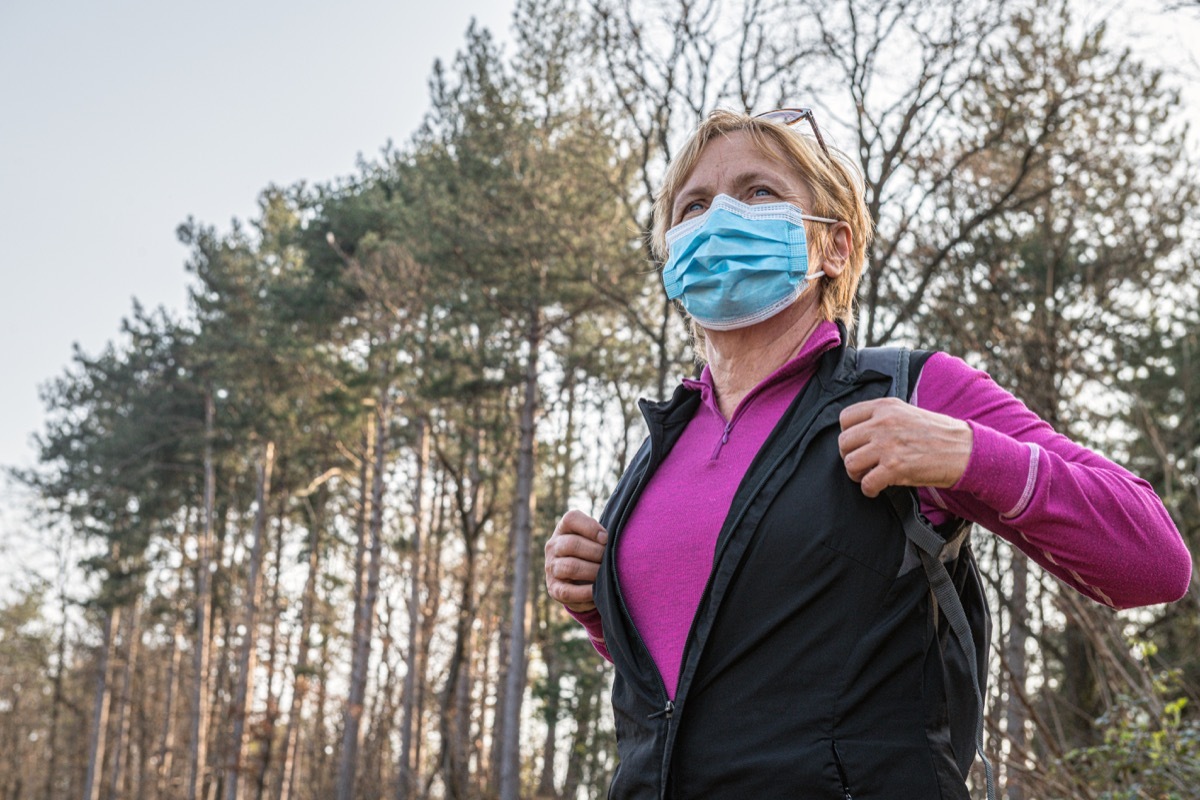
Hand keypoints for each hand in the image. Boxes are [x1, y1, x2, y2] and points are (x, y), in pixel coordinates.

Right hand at [544, 509, 607, 612]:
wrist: (581, 580)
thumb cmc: (594, 553)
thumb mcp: (595, 539)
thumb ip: (603, 536)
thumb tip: (612, 543)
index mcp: (564, 529)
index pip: (571, 519)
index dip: (590, 527)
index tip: (606, 538)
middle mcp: (553, 546)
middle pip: (571, 544)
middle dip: (595, 552)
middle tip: (609, 559)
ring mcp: (551, 568)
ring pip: (570, 567)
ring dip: (592, 571)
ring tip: (605, 575)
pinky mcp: (554, 589)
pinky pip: (567, 592)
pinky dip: (585, 593)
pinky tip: (597, 592)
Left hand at [837, 398, 972, 497]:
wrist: (965, 450)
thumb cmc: (939, 434)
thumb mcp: (907, 412)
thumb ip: (882, 417)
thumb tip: (859, 432)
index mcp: (885, 407)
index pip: (845, 417)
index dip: (848, 434)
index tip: (857, 444)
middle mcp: (883, 423)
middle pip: (843, 442)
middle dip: (849, 456)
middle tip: (862, 464)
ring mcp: (887, 445)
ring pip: (850, 463)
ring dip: (856, 474)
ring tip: (869, 476)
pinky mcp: (894, 468)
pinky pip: (866, 483)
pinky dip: (869, 489)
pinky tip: (877, 488)